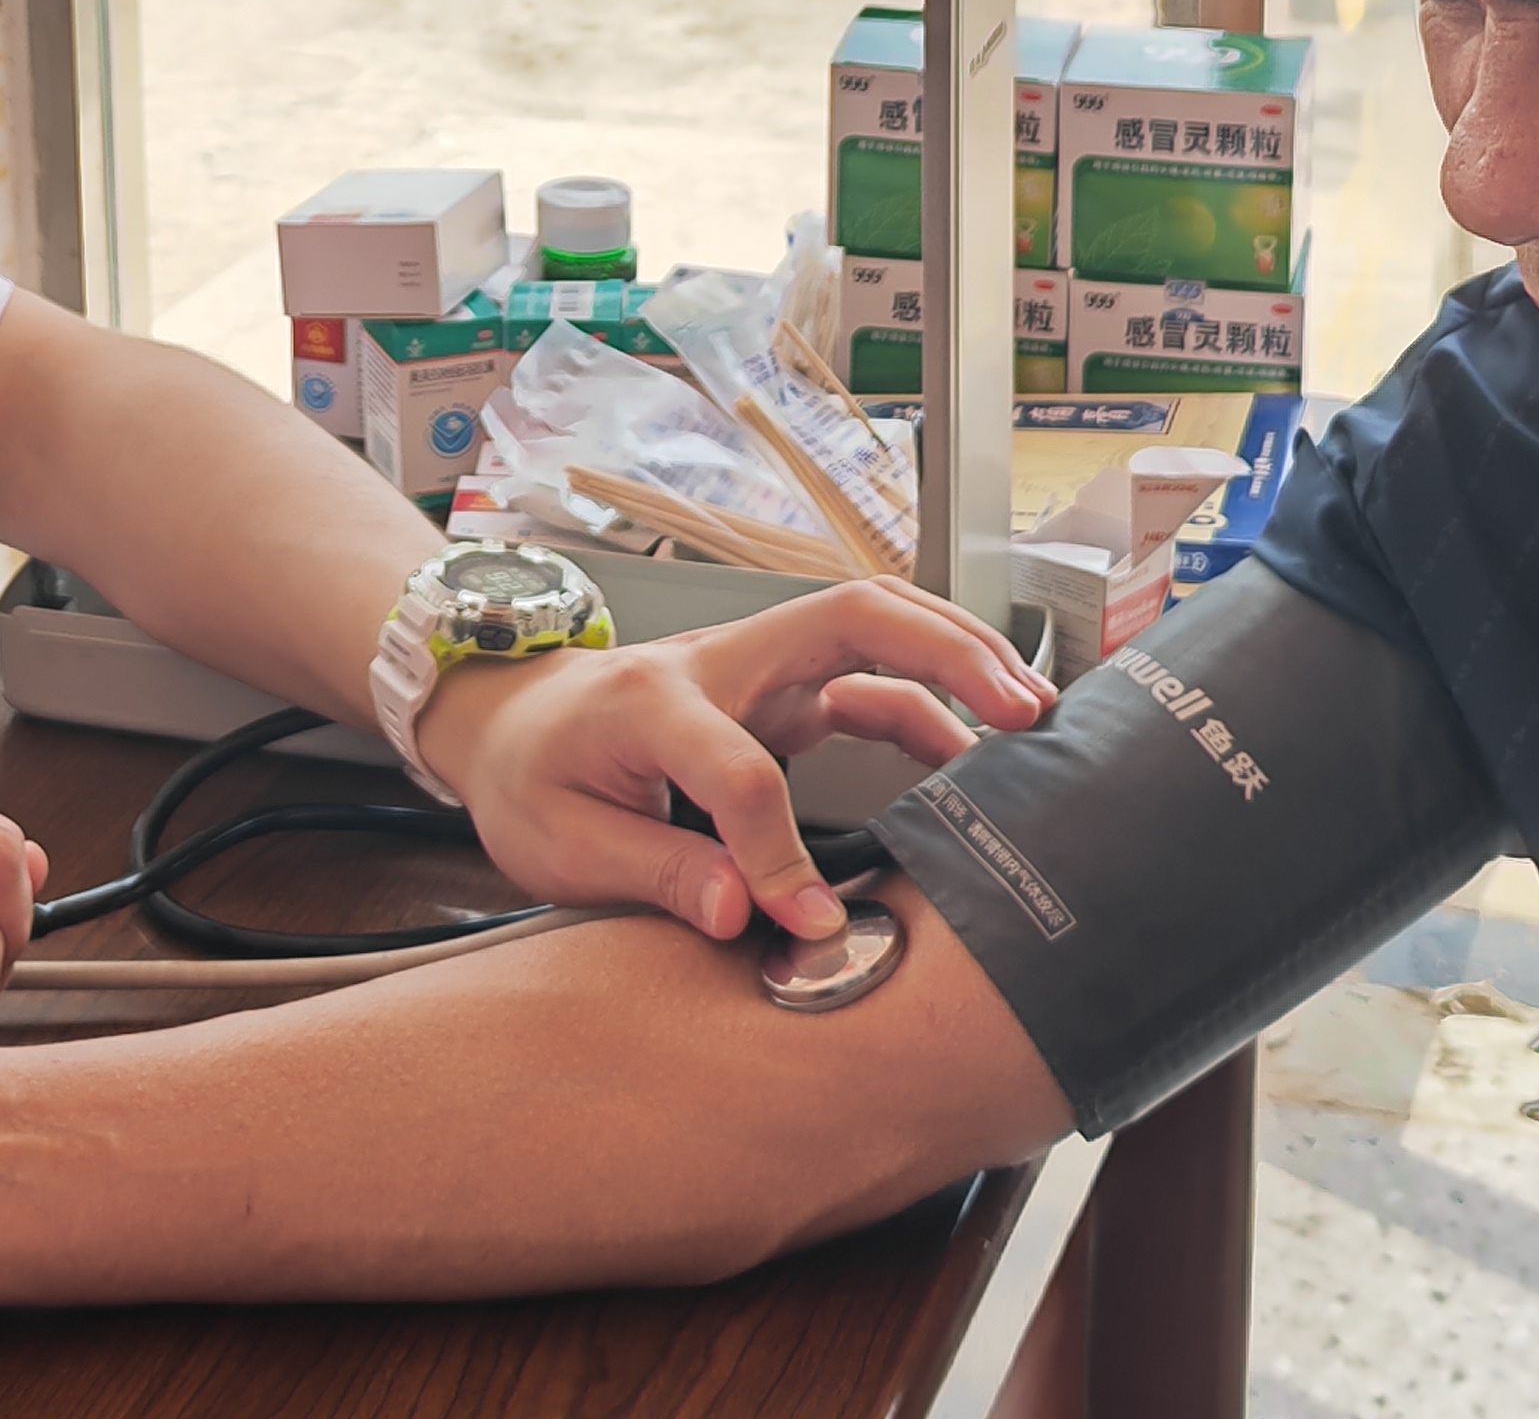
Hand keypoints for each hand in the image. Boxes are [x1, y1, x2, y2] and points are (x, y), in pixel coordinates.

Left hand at [412, 579, 1047, 943]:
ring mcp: (758, 669)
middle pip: (851, 616)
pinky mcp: (781, 692)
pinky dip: (933, 707)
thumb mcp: (562, 843)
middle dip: (946, 651)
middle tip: (1022, 707)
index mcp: (652, 700)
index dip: (774, 853)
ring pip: (876, 630)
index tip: (804, 922)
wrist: (507, 722)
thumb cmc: (531, 776)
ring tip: (1030, 719)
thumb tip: (738, 912)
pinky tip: (975, 759)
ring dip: (959, 661)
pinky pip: (870, 681)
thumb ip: (654, 872)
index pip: (738, 769)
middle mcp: (719, 665)